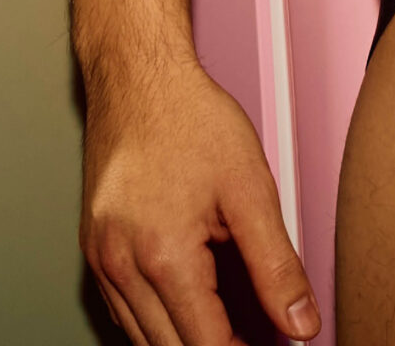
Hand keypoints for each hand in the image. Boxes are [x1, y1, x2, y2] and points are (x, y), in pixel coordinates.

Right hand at [81, 57, 318, 344]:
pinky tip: (185, 308)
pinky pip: (122, 311)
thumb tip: (300, 323)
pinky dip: (154, 322)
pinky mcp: (94, 250)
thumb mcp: (250, 188)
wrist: (138, 76)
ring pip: (141, 339)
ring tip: (228, 329)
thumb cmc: (191, 119)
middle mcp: (122, 267)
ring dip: (182, 341)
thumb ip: (277, 265)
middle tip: (254, 339)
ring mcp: (101, 261)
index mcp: (164, 257)